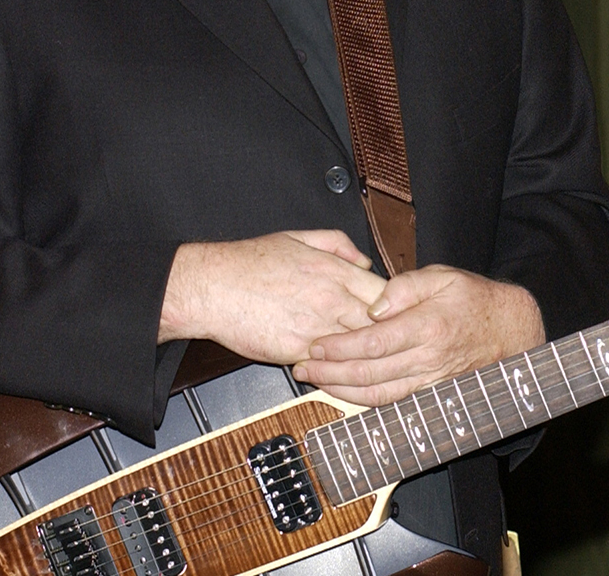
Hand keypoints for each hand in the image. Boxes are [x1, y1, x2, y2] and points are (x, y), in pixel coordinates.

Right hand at [159, 230, 388, 364]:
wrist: (212, 287)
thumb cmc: (249, 263)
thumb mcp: (298, 237)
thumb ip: (338, 245)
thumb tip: (363, 260)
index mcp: (334, 272)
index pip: (385, 294)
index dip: (396, 307)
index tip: (396, 315)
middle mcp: (330, 300)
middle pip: (380, 325)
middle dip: (388, 335)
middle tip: (394, 344)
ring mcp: (315, 328)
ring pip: (357, 349)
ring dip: (365, 356)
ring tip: (372, 361)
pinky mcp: (296, 351)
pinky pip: (328, 367)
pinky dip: (338, 370)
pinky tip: (341, 370)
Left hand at [292, 266, 544, 405]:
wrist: (510, 330)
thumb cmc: (473, 299)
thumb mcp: (442, 276)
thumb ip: (405, 287)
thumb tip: (374, 305)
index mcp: (427, 326)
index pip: (373, 342)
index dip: (340, 347)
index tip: (314, 345)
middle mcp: (427, 359)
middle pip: (369, 372)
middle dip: (329, 372)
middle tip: (301, 367)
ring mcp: (429, 380)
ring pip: (378, 394)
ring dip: (341, 391)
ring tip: (314, 382)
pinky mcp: (430, 392)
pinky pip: (393, 402)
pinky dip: (364, 401)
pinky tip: (344, 395)